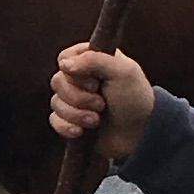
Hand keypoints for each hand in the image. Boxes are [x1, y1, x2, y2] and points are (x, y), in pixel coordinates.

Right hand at [49, 44, 154, 160]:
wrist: (139, 135)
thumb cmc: (135, 99)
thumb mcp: (123, 72)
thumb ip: (95, 60)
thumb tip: (64, 64)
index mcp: (92, 60)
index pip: (65, 58)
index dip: (74, 71)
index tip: (94, 81)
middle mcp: (80, 78)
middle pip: (57, 81)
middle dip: (79, 97)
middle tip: (101, 104)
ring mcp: (74, 100)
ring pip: (55, 102)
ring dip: (77, 114)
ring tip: (96, 120)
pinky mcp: (70, 120)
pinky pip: (54, 120)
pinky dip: (67, 127)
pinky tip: (81, 131)